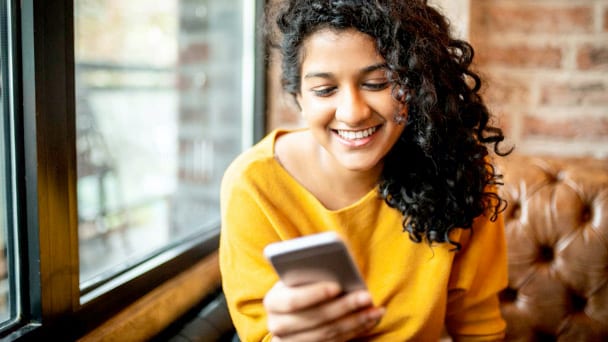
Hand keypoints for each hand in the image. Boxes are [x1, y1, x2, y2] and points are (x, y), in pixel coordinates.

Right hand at [264, 281, 384, 341]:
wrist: (292, 313)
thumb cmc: (299, 285)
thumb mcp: (298, 278)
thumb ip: (309, 272)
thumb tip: (336, 266)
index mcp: (273, 302)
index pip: (292, 301)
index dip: (315, 294)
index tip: (337, 286)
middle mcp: (278, 326)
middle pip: (315, 319)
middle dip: (344, 307)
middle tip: (366, 296)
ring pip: (328, 333)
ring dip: (355, 321)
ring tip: (375, 308)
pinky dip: (355, 330)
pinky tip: (370, 318)